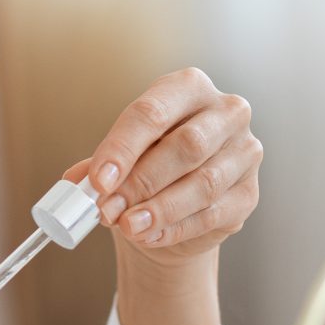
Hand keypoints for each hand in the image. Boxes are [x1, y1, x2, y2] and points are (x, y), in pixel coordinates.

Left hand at [66, 67, 262, 269]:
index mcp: (188, 88)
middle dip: (141, 182)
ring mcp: (245, 152)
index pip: (152, 113)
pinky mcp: (249, 194)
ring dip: (160, 209)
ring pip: (204, 183)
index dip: (122, 149)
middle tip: (108, 210)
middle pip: (185, 146)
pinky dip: (177, 229)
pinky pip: (214, 214)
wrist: (176, 207)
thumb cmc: (148, 168)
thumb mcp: (122, 159)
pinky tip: (150, 236)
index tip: (97, 182)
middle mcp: (226, 112)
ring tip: (128, 227)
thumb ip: (101, 166)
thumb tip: (75, 182)